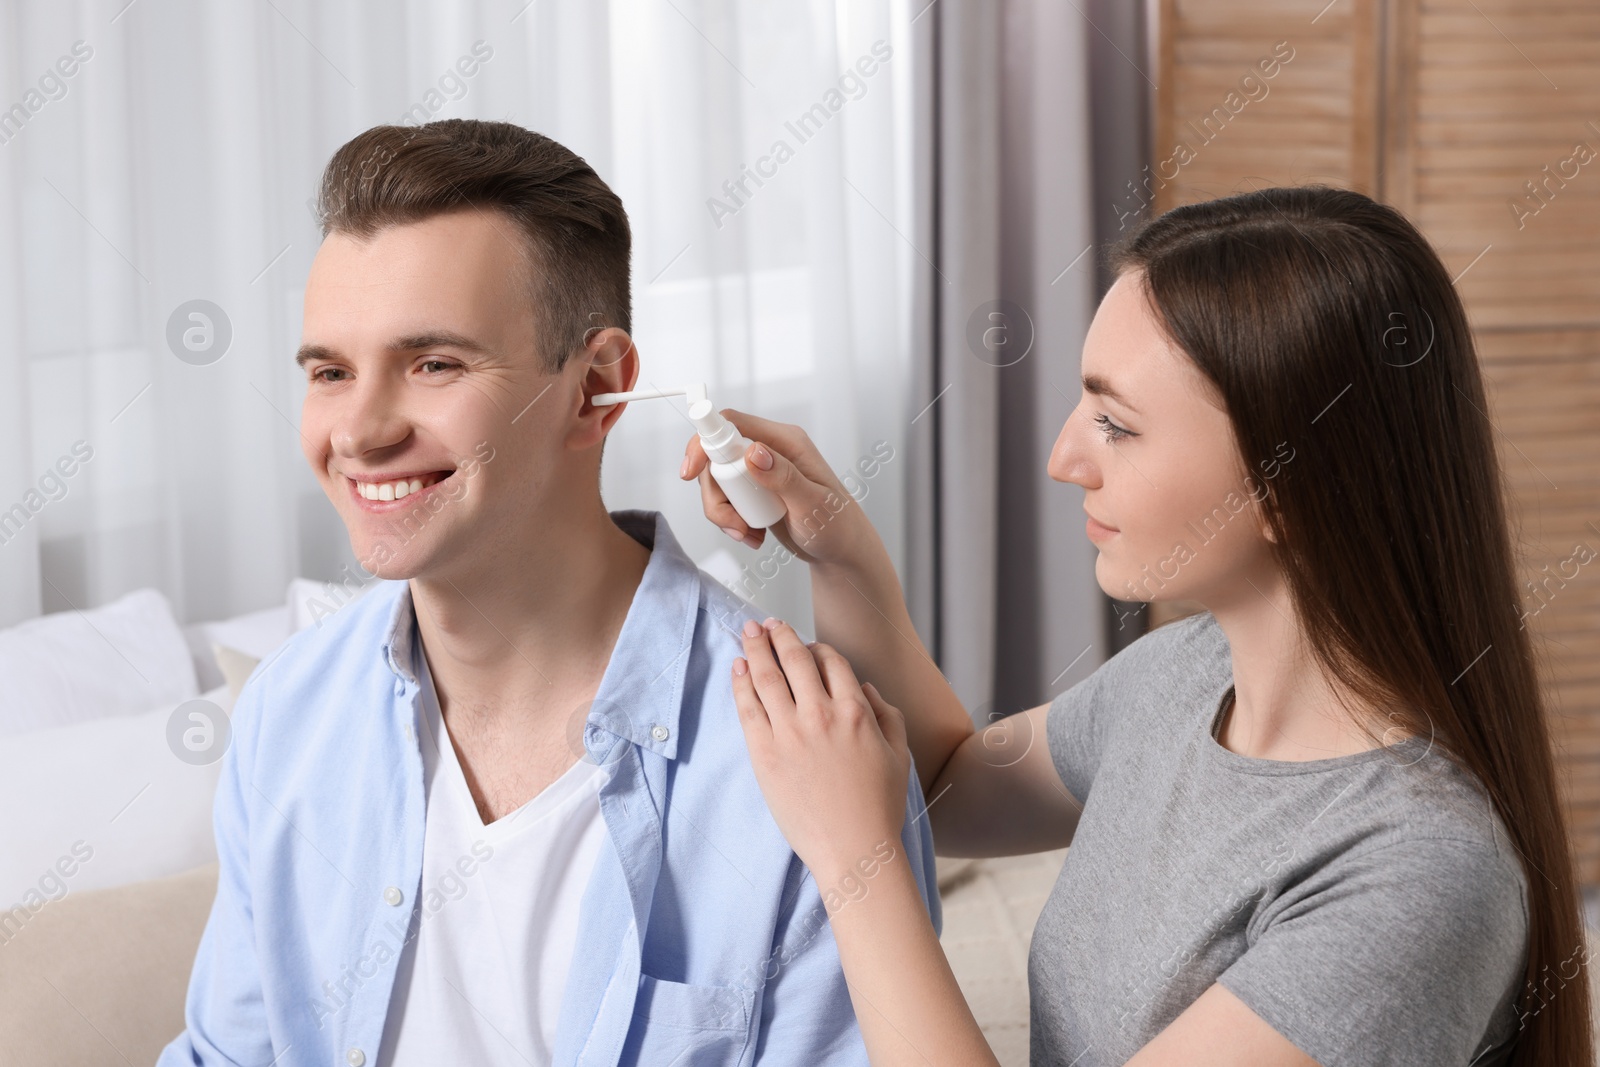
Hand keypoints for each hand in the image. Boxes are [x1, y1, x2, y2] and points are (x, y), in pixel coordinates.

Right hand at [680, 409, 878, 569]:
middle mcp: (769, 450)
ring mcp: (760, 471)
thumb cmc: (838, 528)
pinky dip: (730, 521)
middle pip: (716, 458)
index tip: (690, 472)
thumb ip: (783, 477)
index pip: (732, 424)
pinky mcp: (753, 491)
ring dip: (723, 513)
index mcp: (785, 441)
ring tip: (749, 535)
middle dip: (716, 495)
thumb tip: (753, 451)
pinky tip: (753, 535)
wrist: (841, 552)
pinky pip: (725, 499)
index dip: (704, 442)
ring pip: (717, 482)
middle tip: (734, 525)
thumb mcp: (812, 504)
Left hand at [731, 617, 910, 881]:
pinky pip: (748, 707)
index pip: (831, 662)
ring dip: (756, 648)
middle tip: (768, 624)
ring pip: (767, 676)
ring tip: (748, 631)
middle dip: (780, 635)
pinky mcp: (765, 754)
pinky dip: (740, 682)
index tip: (806, 643)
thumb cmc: (879, 807)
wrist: (853, 848)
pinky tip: (737, 667)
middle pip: (795, 659)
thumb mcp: (899, 754)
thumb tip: (865, 687)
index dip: (817, 647)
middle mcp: (821, 714)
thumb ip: (887, 714)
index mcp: (856, 711)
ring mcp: (790, 733)